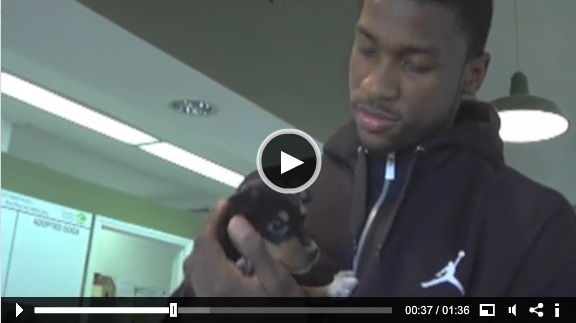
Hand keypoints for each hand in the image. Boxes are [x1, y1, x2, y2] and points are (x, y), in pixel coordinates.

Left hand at [183, 199, 304, 296]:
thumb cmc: (280, 308)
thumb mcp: (275, 279)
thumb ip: (254, 249)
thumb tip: (234, 220)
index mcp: (220, 279)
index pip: (206, 240)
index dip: (213, 217)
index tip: (226, 202)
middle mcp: (205, 289)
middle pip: (197, 251)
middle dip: (209, 228)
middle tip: (228, 213)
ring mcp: (205, 299)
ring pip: (194, 264)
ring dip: (205, 244)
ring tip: (225, 231)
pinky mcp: (209, 306)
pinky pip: (198, 277)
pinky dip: (205, 259)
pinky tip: (223, 256)